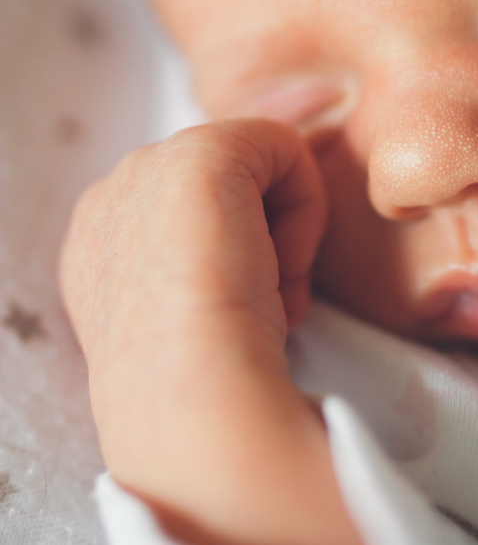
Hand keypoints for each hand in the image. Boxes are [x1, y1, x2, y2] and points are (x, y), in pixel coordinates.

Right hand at [60, 119, 362, 544]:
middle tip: (266, 308)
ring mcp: (145, 169)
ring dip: (286, 237)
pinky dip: (306, 209)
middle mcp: (112, 200)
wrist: (191, 394)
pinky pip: (286, 150)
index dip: (247, 262)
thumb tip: (263, 275)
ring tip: (271, 296)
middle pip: (234, 191)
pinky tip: (282, 265)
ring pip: (260, 171)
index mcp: (103, 248)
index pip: (202, 220)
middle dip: (268, 247)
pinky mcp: (199, 154)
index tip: (251, 316)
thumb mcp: (201, 322)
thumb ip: (217, 276)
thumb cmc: (202, 388)